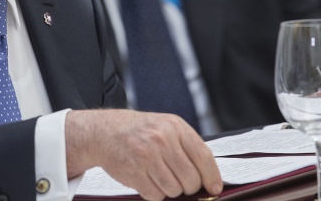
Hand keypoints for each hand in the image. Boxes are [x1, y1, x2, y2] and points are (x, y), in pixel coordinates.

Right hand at [65, 109, 222, 200]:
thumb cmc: (139, 131)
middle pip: (191, 179)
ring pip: (174, 190)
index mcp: (175, 127)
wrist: (105, 131)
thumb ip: (187, 147)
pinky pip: (156, 196)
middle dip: (189, 187)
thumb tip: (208, 177)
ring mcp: (147, 156)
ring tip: (160, 177)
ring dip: (170, 190)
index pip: (203, 157)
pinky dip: (154, 193)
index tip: (215, 188)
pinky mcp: (134, 172)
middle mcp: (162, 140)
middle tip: (180, 181)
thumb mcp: (166, 127)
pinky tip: (147, 180)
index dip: (212, 177)